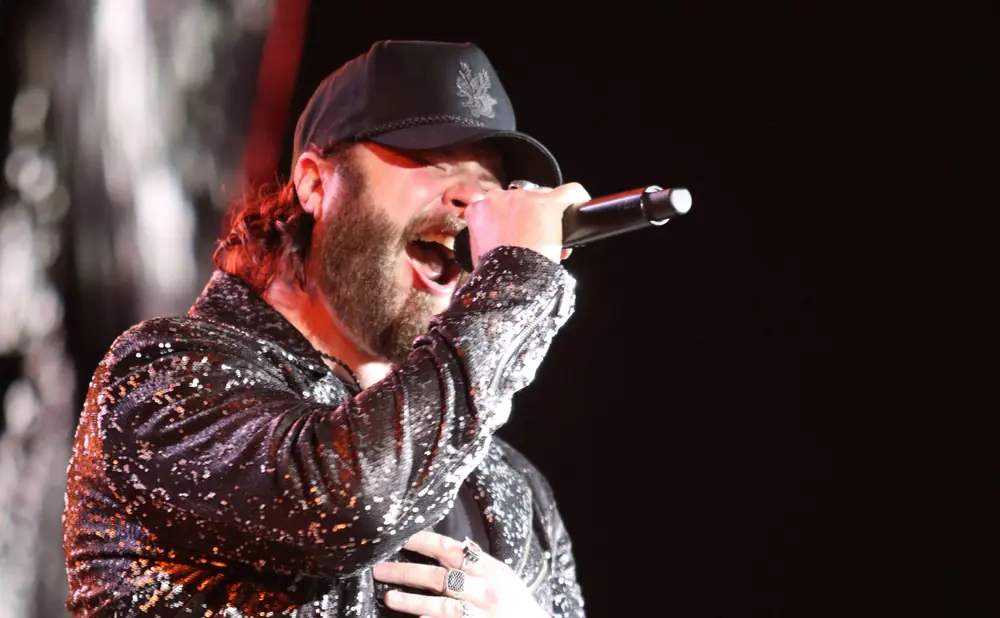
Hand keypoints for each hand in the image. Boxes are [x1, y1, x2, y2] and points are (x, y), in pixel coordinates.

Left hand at [373, 530, 548, 617]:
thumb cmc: (518, 604)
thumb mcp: (504, 576)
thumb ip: (481, 562)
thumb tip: (459, 543)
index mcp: (491, 569)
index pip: (451, 550)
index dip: (423, 542)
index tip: (399, 539)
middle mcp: (486, 590)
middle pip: (439, 576)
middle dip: (406, 572)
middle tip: (379, 569)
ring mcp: (482, 613)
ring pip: (442, 604)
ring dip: (413, 601)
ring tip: (390, 598)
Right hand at [464, 181, 588, 266]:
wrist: (508, 280)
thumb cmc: (494, 272)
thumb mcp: (479, 253)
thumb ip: (486, 238)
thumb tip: (500, 242)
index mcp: (479, 209)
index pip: (498, 206)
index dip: (512, 220)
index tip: (519, 234)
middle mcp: (500, 198)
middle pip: (522, 200)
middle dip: (531, 218)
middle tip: (537, 241)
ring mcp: (524, 198)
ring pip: (544, 197)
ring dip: (548, 216)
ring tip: (552, 240)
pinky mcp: (549, 202)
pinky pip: (570, 192)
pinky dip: (576, 200)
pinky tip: (579, 208)